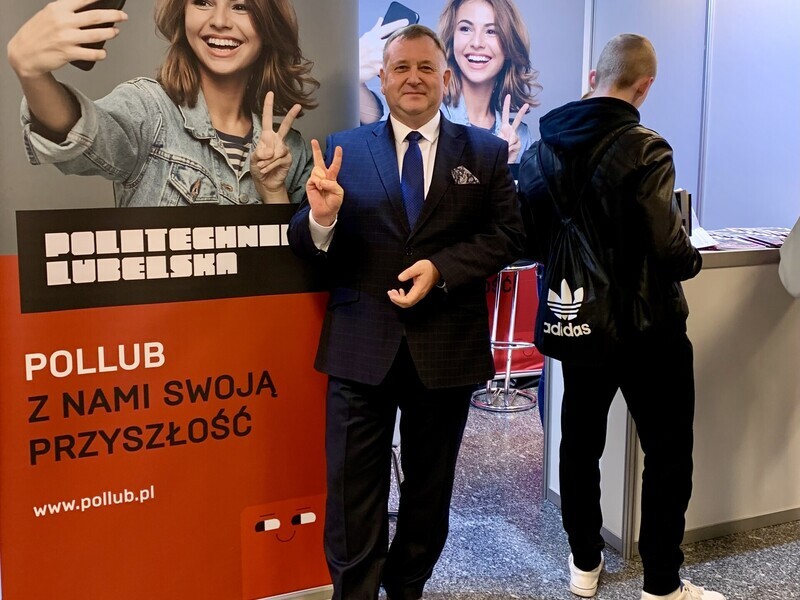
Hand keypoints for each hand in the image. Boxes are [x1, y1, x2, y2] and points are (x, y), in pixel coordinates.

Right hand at [7, 0, 127, 78]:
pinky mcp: (69, 53)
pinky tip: (103, 52)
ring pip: (97, 34)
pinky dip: (101, 54)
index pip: (83, 0)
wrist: (24, 53)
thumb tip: (89, 10)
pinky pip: (92, 54)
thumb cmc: (37, 33)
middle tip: (123, 16)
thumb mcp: (48, 14)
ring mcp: (67, 38)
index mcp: (58, 9)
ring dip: (110, 33)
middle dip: (114, 15)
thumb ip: (67, 11)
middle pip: (96, 16)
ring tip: (115, 32)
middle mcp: (63, 22)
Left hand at [251, 91, 301, 202]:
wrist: (266, 182)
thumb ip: (260, 153)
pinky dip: (270, 165)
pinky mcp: (288, 158)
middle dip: (291, 115)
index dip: (268, 106)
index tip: (270, 93)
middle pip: (286, 126)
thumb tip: (270, 151)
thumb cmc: (258, 169)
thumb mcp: (254, 159)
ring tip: (262, 166)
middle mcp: (277, 140)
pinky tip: (267, 169)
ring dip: (267, 160)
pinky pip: (279, 158)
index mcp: (267, 136)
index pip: (267, 119)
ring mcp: (284, 149)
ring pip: (277, 150)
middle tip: (297, 106)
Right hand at [305, 139, 342, 225]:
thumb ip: (332, 184)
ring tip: (323, 187)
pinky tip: (319, 188)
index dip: (337, 157)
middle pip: (319, 161)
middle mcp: (323, 176)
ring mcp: (316, 179)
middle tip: (314, 141)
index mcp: (332, 177)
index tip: (338, 148)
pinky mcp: (310, 184)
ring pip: (317, 170)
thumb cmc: (333, 202)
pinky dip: (318, 182)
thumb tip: (322, 180)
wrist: (326, 211)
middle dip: (316, 150)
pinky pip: (314, 178)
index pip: (335, 165)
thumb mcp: (338, 192)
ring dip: (322, 178)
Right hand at [359, 16, 408, 82]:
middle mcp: (372, 45)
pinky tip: (401, 67)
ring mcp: (373, 57)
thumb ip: (375, 29)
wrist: (349, 67)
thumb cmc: (359, 51)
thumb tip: (381, 19)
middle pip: (390, 41)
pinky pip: (386, 66)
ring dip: (399, 55)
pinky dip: (393, 66)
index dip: (397, 24)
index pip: (386, 28)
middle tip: (411, 40)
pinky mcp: (374, 67)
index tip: (407, 21)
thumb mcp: (365, 38)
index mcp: (371, 37)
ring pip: (389, 55)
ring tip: (409, 55)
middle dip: (400, 40)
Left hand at [387, 260, 439, 307]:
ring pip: (408, 303)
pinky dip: (403, 298)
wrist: (437, 269)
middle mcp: (420, 294)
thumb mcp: (418, 267)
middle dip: (396, 300)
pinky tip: (400, 291)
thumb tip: (400, 278)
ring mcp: (420, 294)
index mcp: (419, 289)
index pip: (408, 300)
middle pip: (407, 304)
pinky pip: (410, 299)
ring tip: (393, 292)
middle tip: (390, 293)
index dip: (398, 300)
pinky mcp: (419, 293)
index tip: (391, 295)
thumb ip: (408, 272)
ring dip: (399, 299)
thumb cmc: (428, 268)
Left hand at [497, 94, 529, 162]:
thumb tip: (511, 139)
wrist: (502, 161)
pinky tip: (508, 151)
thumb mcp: (497, 142)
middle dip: (522, 112)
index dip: (506, 105)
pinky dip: (510, 148)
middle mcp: (511, 131)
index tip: (508, 96)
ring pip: (513, 137)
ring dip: (507, 144)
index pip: (505, 115)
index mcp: (504, 128)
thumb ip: (504, 139)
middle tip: (526, 104)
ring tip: (504, 149)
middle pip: (517, 120)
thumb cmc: (497, 151)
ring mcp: (516, 137)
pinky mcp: (519, 144)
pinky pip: (515, 143)